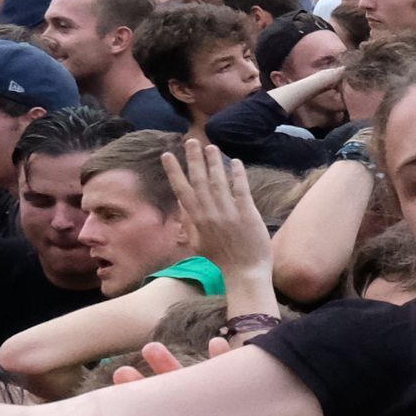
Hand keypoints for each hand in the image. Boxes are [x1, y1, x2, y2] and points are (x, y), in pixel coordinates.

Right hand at [163, 140, 272, 283]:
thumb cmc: (220, 263)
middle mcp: (210, 214)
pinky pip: (241, 189)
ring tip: (211, 147)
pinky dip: (237, 174)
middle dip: (194, 159)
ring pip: (218, 181)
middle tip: (190, 141)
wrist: (243, 275)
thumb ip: (188, 223)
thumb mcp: (197, 244)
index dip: (174, 172)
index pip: (182, 190)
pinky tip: (234, 161)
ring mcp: (229, 213)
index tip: (167, 155)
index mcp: (197, 221)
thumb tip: (180, 204)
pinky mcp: (247, 214)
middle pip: (199, 181)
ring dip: (214, 162)